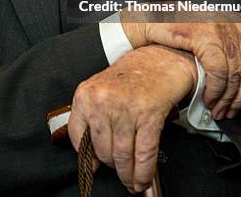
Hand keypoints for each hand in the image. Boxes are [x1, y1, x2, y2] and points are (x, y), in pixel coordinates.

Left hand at [68, 45, 196, 193]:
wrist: (163, 58)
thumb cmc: (134, 74)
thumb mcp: (103, 89)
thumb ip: (94, 118)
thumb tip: (92, 159)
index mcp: (87, 93)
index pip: (77, 137)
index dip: (89, 156)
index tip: (95, 166)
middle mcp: (103, 99)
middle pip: (102, 150)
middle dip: (113, 165)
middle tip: (121, 168)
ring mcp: (125, 107)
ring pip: (122, 156)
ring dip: (129, 175)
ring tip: (132, 180)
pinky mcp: (148, 115)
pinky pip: (143, 154)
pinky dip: (144, 171)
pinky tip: (143, 178)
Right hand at [121, 10, 240, 119]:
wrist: (154, 20)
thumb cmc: (183, 29)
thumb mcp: (215, 34)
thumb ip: (237, 43)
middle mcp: (234, 24)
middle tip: (232, 112)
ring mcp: (220, 28)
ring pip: (235, 73)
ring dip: (227, 99)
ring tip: (218, 110)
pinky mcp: (204, 35)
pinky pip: (218, 71)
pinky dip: (215, 90)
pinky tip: (208, 98)